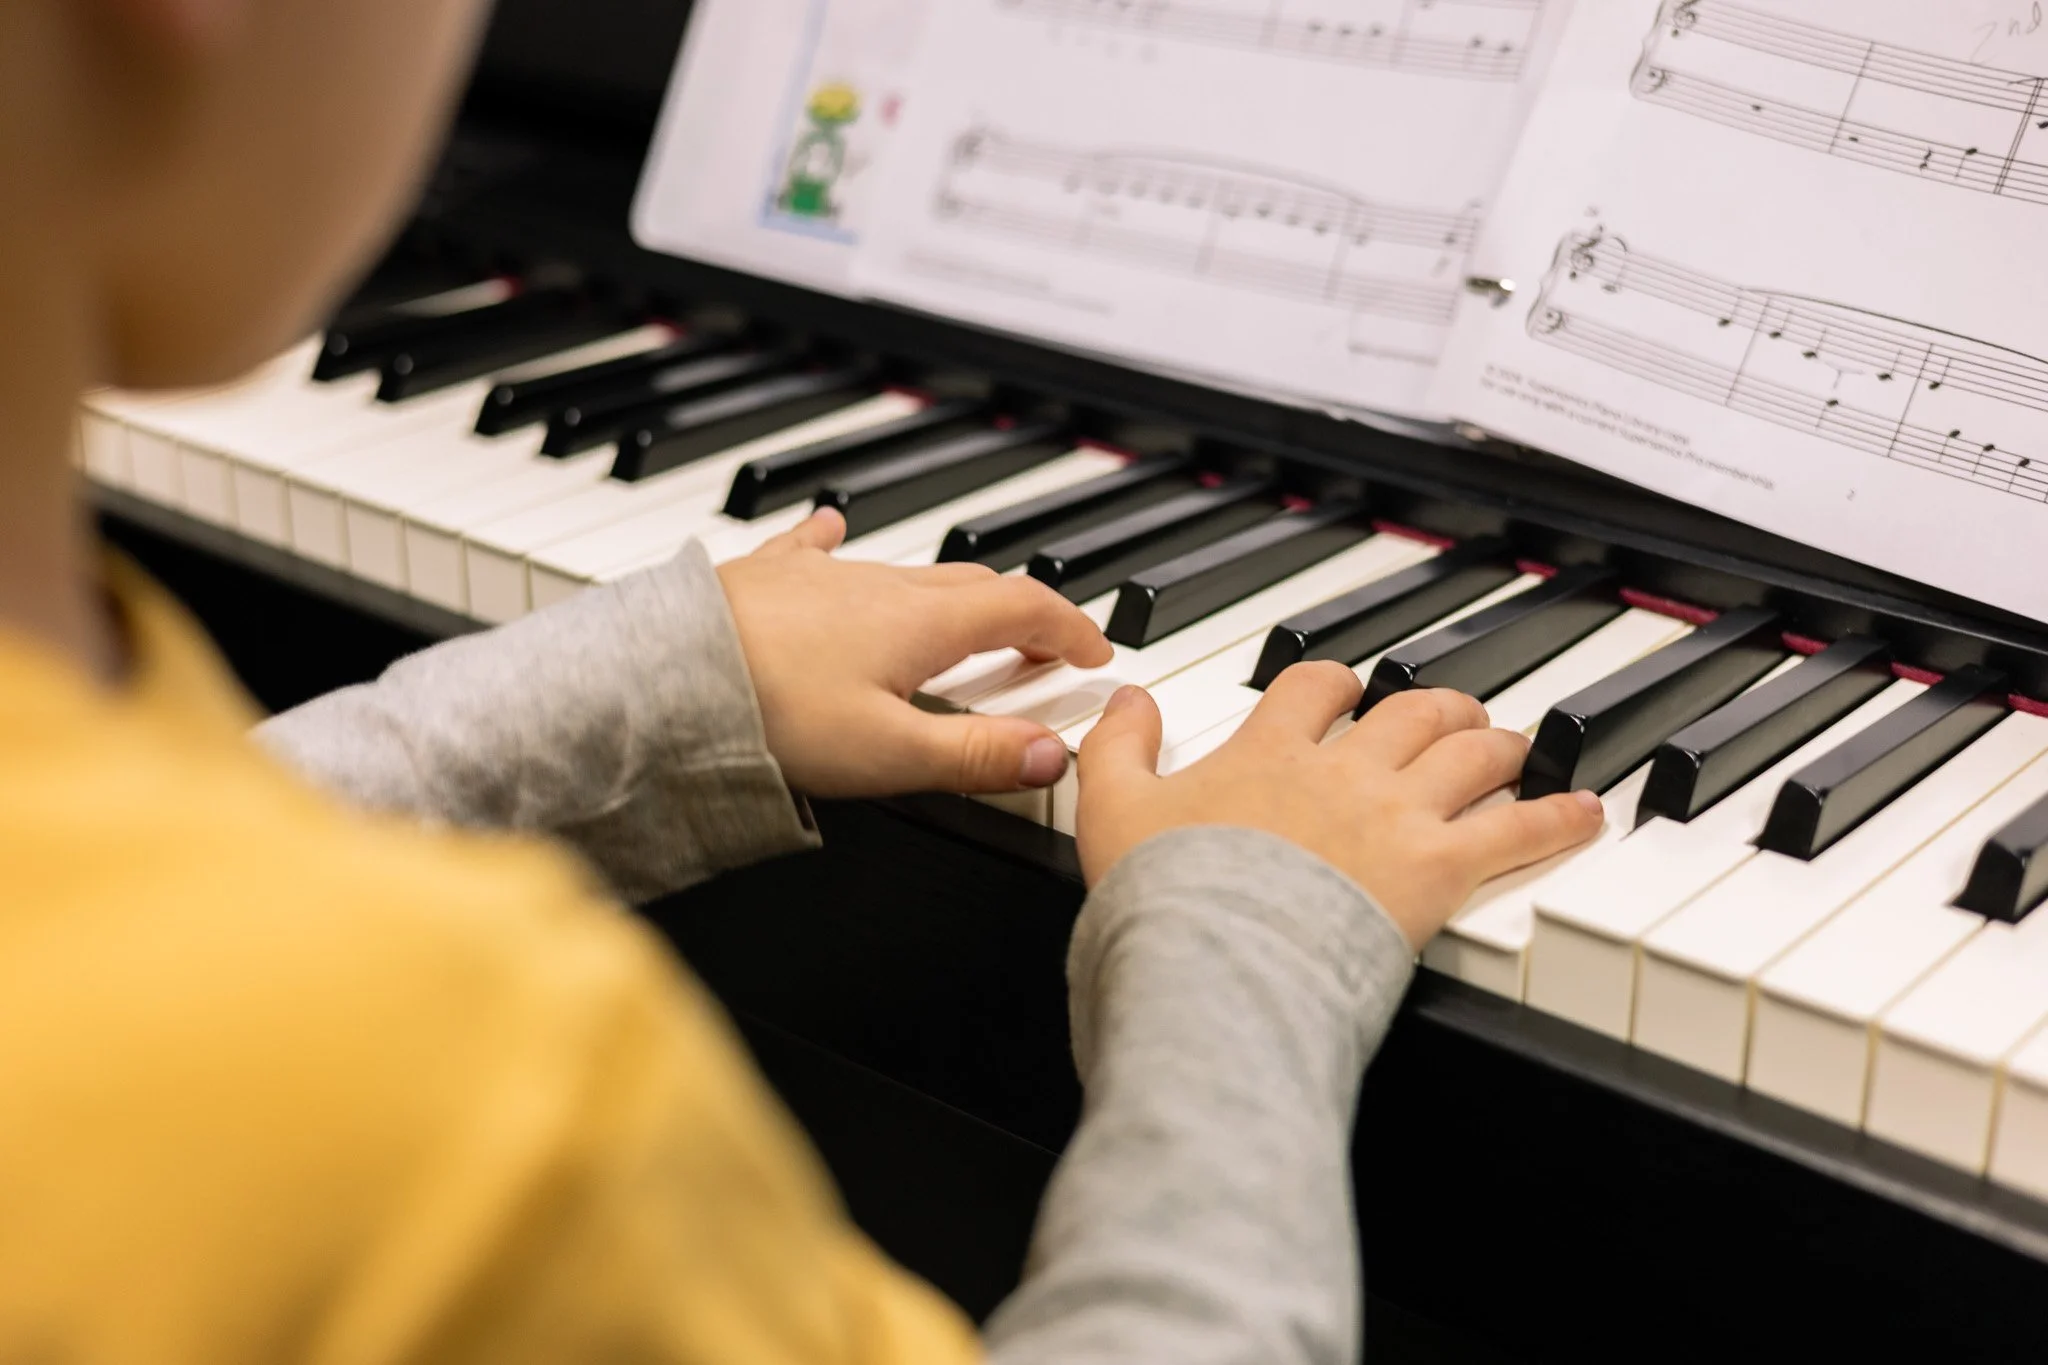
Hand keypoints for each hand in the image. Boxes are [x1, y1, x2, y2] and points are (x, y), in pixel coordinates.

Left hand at [716, 508, 1113, 798]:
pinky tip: (827, 528)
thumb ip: (976, 756)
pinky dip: (839, 545)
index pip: (1023, 610)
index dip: (1069, 629)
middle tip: (1040, 650)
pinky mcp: (766, 578)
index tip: (1094, 652)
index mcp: (923, 624)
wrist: (661, 675)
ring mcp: (821, 576)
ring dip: (949, 595)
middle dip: (1019, 616)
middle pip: (973, 589)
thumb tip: (1053, 758)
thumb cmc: (767, 713)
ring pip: (905, 574)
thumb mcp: (888, 754)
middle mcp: (879, 587)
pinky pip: (815, 550)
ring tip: (963, 619)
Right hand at [1075, 663, 1605, 949]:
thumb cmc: (1166, 894)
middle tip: (1451, 716)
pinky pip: (1517, 831)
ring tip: (1516, 747)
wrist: (1220, 954)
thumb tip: (1124, 698)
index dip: (1335, 682)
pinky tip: (1584, 812)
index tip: (1343, 690)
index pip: (1314, 686)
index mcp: (1270, 752)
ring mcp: (1398, 815)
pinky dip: (1558, 817)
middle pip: (1410, 711)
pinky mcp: (1441, 868)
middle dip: (1436, 707)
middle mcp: (1344, 770)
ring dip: (1499, 744)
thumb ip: (1117, 748)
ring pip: (1469, 753)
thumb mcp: (1111, 809)